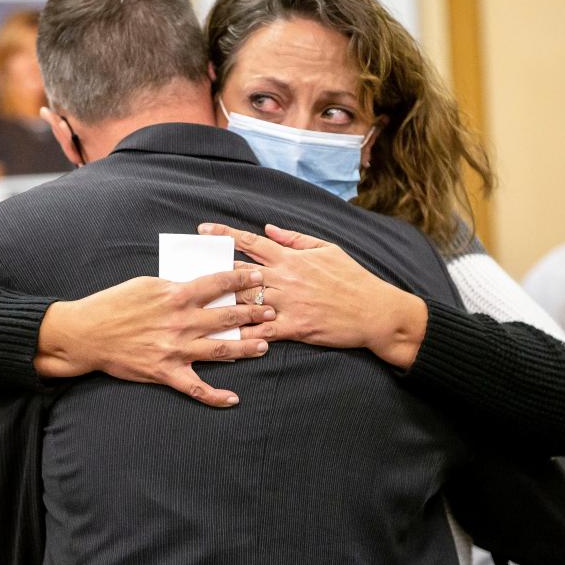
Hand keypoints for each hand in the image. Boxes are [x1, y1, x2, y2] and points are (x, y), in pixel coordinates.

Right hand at [35, 269, 274, 407]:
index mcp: (176, 295)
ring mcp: (175, 349)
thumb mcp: (146, 284)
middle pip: (227, 316)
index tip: (258, 277)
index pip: (218, 284)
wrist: (87, 333)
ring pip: (221, 350)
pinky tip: (233, 399)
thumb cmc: (114, 304)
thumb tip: (200, 286)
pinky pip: (195, 387)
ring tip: (265, 344)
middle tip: (272, 311)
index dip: (242, 280)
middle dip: (253, 312)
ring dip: (246, 347)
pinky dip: (215, 395)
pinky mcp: (165, 372)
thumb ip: (176, 285)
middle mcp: (180, 322)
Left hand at [198, 223, 427, 368]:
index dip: (224, 235)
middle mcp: (285, 279)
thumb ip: (295, 238)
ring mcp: (288, 304)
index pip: (251, 242)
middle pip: (239, 273)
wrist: (375, 311)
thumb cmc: (352, 278)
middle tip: (190, 274)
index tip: (203, 230)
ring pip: (246, 302)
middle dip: (213, 272)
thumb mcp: (327, 248)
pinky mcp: (295, 327)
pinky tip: (225, 336)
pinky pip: (263, 331)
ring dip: (222, 303)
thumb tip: (269, 228)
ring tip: (197, 306)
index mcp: (291, 258)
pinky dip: (244, 334)